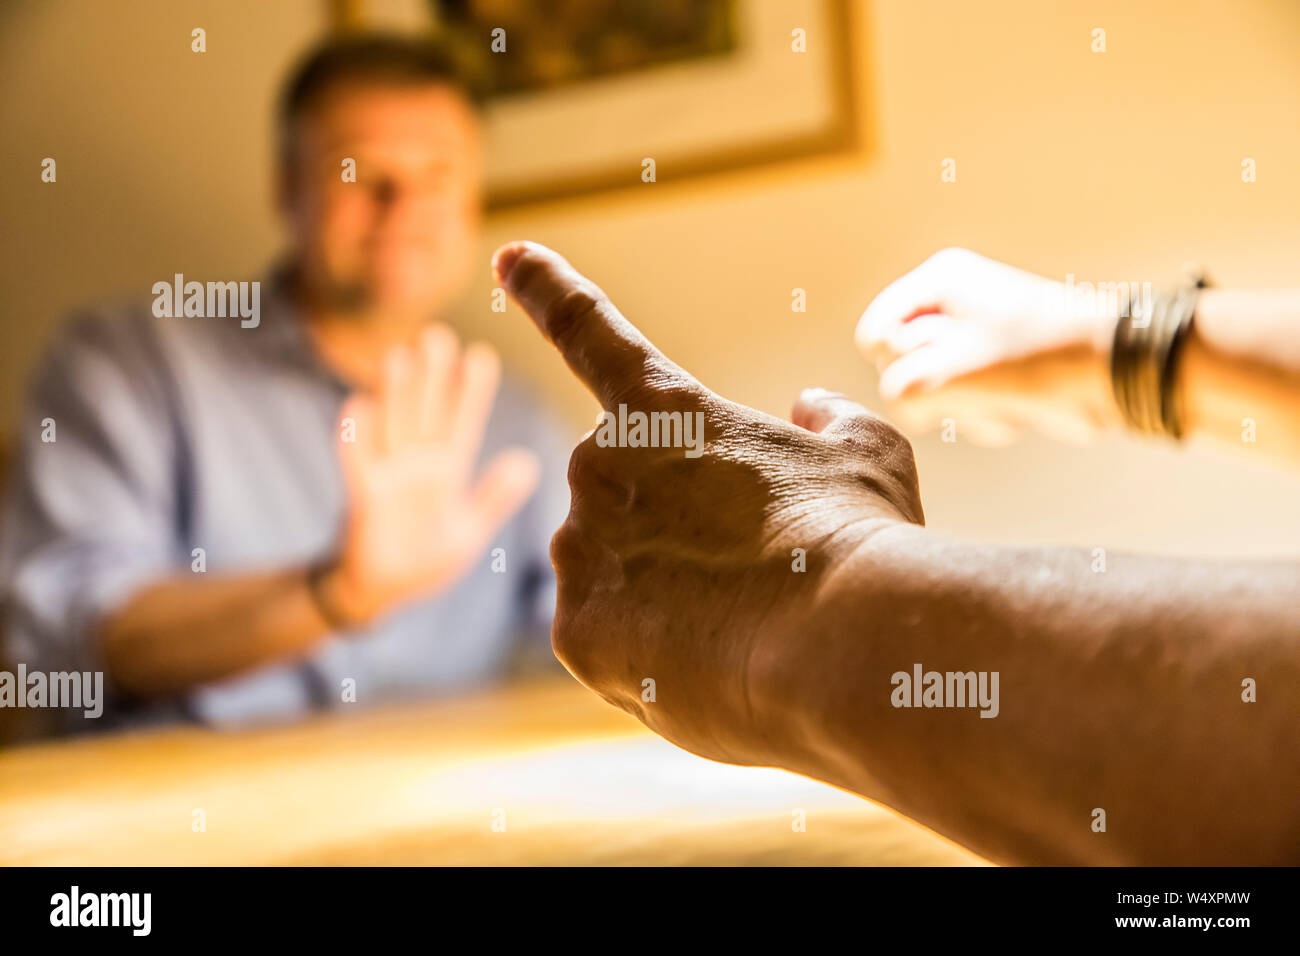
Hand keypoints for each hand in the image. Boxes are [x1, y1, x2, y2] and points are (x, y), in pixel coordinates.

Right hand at [322, 325, 539, 624]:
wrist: (382, 591)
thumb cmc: (426, 558)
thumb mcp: (470, 529)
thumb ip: (495, 496)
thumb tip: (528, 463)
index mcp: (446, 469)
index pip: (462, 421)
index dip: (470, 390)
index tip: (481, 356)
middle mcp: (417, 464)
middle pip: (425, 411)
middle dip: (431, 375)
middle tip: (438, 335)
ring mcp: (389, 476)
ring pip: (393, 425)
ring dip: (395, 393)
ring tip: (401, 355)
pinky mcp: (365, 497)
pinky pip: (359, 463)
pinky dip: (357, 436)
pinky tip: (359, 406)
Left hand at [493, 241, 922, 766]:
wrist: (839, 645)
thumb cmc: (859, 540)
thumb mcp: (868, 453)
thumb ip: (830, 418)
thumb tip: (808, 409)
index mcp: (662, 407)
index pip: (591, 331)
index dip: (548, 290)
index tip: (509, 255)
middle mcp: (599, 464)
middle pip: (621, 493)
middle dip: (668, 525)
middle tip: (742, 569)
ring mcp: (579, 547)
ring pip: (610, 569)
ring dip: (659, 591)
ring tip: (733, 622)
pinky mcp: (574, 628)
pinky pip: (603, 635)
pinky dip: (645, 649)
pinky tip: (703, 658)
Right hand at [855, 248, 1119, 444]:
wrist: (1124, 372)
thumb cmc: (1041, 362)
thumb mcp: (954, 376)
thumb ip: (901, 391)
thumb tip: (902, 404)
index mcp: (938, 280)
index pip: (873, 336)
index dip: (899, 365)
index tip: (945, 365)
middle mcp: (953, 299)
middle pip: (902, 365)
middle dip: (938, 390)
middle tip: (981, 386)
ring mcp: (975, 332)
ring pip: (934, 389)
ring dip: (967, 409)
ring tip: (1008, 401)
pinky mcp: (997, 364)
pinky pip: (965, 400)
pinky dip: (988, 413)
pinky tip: (1021, 410)